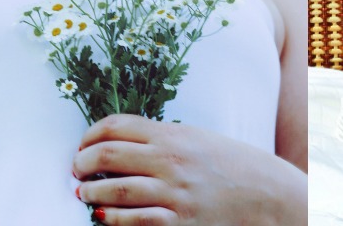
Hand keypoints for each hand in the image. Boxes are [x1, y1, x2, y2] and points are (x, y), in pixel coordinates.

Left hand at [73, 114, 306, 225]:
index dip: (90, 135)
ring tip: (83, 194)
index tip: (82, 145)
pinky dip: (112, 218)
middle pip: (108, 155)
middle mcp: (170, 160)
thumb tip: (119, 145)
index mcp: (173, 135)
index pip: (117, 126)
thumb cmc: (230, 163)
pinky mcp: (179, 222)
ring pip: (115, 190)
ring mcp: (173, 193)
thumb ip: (161, 139)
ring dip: (90, 192)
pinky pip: (134, 220)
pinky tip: (102, 216)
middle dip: (83, 163)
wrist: (266, 193)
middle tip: (76, 169)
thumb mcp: (196, 139)